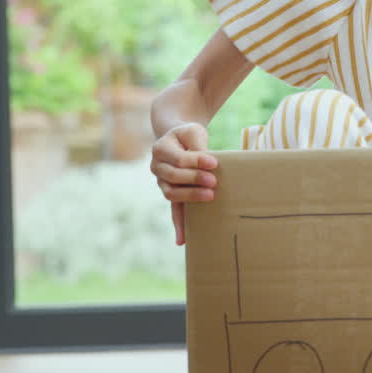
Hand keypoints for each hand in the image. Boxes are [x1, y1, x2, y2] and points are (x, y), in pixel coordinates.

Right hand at [149, 123, 218, 245]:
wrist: (178, 138)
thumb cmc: (188, 135)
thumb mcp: (192, 132)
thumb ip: (197, 145)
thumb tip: (210, 163)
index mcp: (160, 149)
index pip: (179, 159)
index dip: (197, 161)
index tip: (214, 162)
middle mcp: (157, 167)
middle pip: (174, 176)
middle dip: (195, 179)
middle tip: (214, 181)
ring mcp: (161, 182)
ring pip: (172, 193)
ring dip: (191, 196)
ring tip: (211, 196)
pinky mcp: (171, 193)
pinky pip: (173, 210)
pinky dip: (178, 225)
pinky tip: (182, 240)